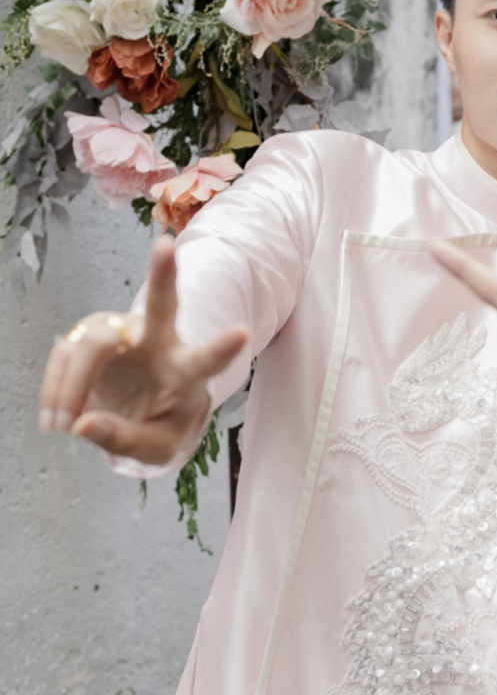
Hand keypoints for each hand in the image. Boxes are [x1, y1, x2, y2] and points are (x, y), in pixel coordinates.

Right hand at [38, 237, 247, 463]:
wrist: (136, 410)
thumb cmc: (158, 425)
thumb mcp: (152, 448)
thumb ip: (123, 440)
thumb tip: (82, 425)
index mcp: (186, 370)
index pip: (207, 359)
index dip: (223, 349)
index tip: (242, 333)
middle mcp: (158, 341)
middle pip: (162, 305)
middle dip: (163, 274)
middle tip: (165, 246)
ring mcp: (123, 330)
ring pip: (93, 344)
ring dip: (72, 388)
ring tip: (61, 426)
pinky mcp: (89, 331)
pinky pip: (64, 354)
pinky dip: (55, 390)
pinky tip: (56, 418)